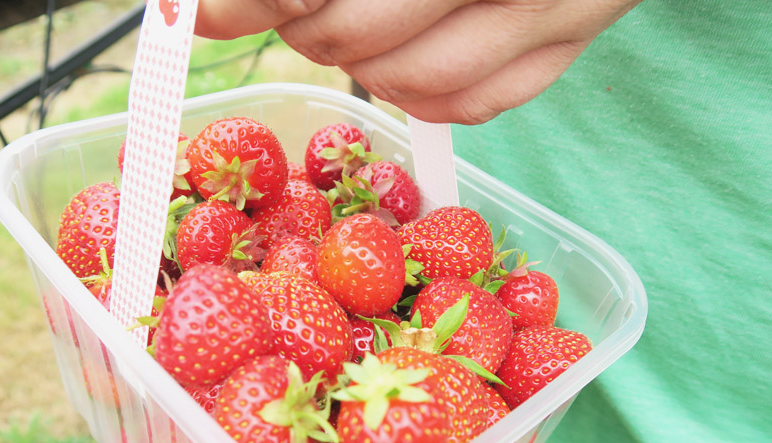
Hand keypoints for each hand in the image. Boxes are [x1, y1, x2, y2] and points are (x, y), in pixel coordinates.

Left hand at [195, 0, 640, 123]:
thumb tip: (212, 4)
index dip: (258, 2)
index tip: (205, 11)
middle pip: (355, 34)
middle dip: (299, 27)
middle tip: (284, 6)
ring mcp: (553, 13)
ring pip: (408, 81)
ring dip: (354, 61)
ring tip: (342, 24)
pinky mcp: (566, 49)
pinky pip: (467, 104)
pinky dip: (414, 89)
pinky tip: (400, 53)